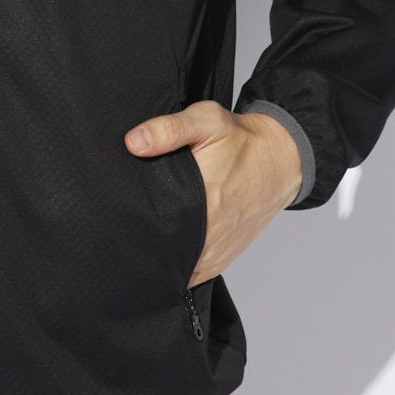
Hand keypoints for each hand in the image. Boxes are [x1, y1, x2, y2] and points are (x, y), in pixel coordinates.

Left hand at [124, 100, 302, 287]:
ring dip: (157, 257)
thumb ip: (169, 129)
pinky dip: (175, 267)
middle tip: (121, 224)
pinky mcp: (220, 258)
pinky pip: (190, 274)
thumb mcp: (206, 121)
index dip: (131, 222)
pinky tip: (161, 251)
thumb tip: (134, 141)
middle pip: (160, 249)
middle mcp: (209, 233)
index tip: (115, 213)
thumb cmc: (241, 140)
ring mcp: (215, 251)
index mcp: (203, 200)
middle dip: (139, 240)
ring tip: (138, 238)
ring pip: (174, 267)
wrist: (279, 160)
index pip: (153, 225)